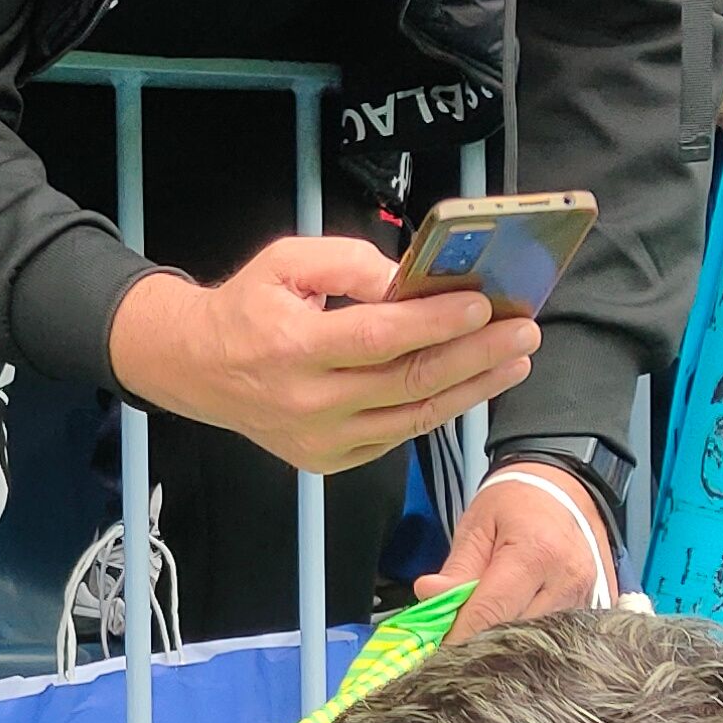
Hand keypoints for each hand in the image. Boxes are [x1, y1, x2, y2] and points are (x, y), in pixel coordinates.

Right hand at [106, 235, 539, 473]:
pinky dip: (437, 407)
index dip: (435, 323)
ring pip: (413, 417)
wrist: (198, 369)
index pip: (380, 338)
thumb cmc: (248, 307)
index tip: (483, 304)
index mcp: (294, 349)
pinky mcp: (329, 460)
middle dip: (476, 355)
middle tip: (524, 332)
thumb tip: (410, 282)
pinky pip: (396, 434)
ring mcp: (321, 440)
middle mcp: (310, 404)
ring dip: (473, 388)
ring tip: (515, 360)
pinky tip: (470, 383)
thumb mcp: (285, 262)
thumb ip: (348, 264)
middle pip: (409, 382)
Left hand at [417, 460, 615, 636]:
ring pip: (535, 639)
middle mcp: (567, 579)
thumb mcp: (477, 526)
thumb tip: (429, 596)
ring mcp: (585, 595)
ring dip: (506, 638)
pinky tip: (512, 621)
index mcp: (537, 552)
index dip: (460, 634)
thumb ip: (457, 568)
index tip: (438, 645)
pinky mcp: (592, 605)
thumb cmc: (516, 504)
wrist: (563, 490)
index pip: (492, 612)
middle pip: (514, 632)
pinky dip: (529, 633)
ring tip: (485, 623)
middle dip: (482, 638)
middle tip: (457, 635)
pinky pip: (555, 633)